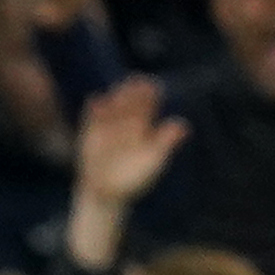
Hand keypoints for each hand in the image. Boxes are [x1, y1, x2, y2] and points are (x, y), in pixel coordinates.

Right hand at [66, 78, 189, 267]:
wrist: (107, 193)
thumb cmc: (135, 178)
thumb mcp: (153, 160)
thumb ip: (165, 142)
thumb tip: (183, 126)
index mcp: (143, 126)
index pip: (147, 105)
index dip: (149, 95)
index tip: (152, 86)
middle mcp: (126, 122)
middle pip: (129, 102)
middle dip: (131, 92)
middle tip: (135, 81)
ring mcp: (107, 127)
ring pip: (111, 107)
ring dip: (113, 97)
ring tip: (117, 91)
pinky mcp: (91, 133)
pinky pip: (91, 118)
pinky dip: (93, 109)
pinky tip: (95, 100)